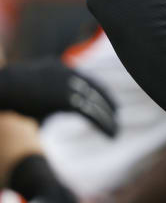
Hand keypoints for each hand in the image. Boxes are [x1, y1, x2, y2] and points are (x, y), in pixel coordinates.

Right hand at [0, 59, 117, 136]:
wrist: (0, 87)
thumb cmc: (10, 95)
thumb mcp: (31, 94)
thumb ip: (43, 102)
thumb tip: (42, 120)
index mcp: (60, 69)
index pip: (89, 81)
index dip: (102, 93)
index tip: (112, 104)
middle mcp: (67, 74)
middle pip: (96, 90)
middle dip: (108, 104)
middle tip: (117, 116)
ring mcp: (67, 85)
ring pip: (95, 103)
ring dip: (107, 118)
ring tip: (115, 132)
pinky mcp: (65, 99)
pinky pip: (90, 112)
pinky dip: (102, 123)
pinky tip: (110, 134)